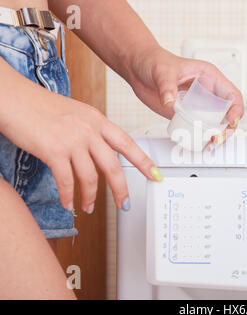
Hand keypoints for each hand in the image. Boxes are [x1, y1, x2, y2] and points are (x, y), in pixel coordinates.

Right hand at [0, 90, 161, 212]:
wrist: (13, 98)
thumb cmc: (41, 106)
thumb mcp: (77, 113)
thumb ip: (92, 131)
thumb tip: (102, 150)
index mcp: (98, 120)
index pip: (127, 144)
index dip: (144, 162)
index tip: (155, 174)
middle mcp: (89, 130)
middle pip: (113, 166)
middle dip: (121, 189)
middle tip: (125, 204)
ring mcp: (72, 140)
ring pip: (91, 177)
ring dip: (91, 197)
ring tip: (89, 206)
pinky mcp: (53, 151)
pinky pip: (67, 181)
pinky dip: (68, 196)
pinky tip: (68, 202)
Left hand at [128, 46, 244, 146]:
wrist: (138, 69)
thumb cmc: (154, 61)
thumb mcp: (162, 71)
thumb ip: (166, 85)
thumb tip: (169, 101)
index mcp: (209, 77)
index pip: (232, 94)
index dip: (236, 109)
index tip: (231, 121)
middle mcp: (207, 91)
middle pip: (228, 112)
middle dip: (227, 128)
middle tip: (217, 138)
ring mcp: (198, 104)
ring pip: (216, 122)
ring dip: (216, 134)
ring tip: (209, 143)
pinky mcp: (187, 113)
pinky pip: (199, 127)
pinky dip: (202, 136)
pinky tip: (198, 141)